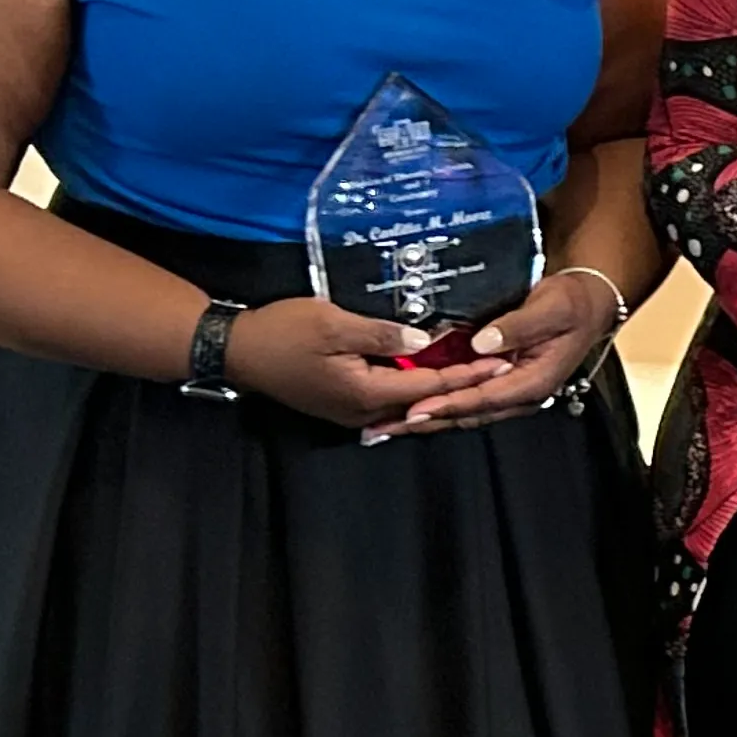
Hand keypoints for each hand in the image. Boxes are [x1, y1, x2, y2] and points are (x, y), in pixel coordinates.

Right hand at [223, 296, 508, 430]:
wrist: (235, 350)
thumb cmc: (283, 332)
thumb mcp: (334, 324)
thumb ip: (382, 335)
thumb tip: (425, 340)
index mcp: (365, 394)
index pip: (429, 385)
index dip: (468, 374)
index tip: (501, 362)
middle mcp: (362, 412)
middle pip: (424, 402)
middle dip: (462, 387)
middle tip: (499, 369)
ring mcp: (350, 412)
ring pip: (408, 404)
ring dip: (440, 389)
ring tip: (475, 372)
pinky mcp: (342, 404)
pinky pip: (390, 399)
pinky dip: (415, 387)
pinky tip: (430, 373)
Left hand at [375, 270, 627, 436]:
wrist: (588, 303)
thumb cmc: (571, 304)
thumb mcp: (551, 308)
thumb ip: (517, 326)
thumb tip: (481, 343)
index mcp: (534, 381)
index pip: (484, 399)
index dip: (448, 405)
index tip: (414, 409)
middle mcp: (521, 395)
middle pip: (467, 416)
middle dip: (425, 423)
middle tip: (383, 428)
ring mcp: (511, 392)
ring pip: (464, 414)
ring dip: (426, 420)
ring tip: (386, 426)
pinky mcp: (501, 384)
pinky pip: (466, 402)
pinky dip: (437, 406)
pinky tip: (410, 407)